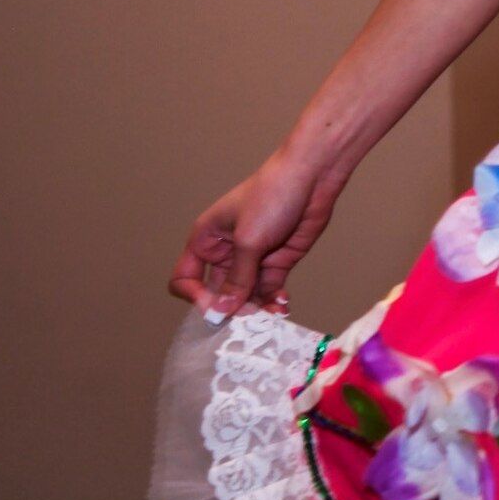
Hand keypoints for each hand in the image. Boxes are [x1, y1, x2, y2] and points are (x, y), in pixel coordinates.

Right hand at [168, 150, 340, 320]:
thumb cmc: (272, 195)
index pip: (186, 278)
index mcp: (206, 240)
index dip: (196, 297)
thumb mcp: (248, 240)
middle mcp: (226, 252)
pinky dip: (272, 301)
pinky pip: (268, 290)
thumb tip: (221, 311)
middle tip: (249, 321)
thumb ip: (236, 279)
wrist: (312, 178)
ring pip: (245, 296)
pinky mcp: (276, 261)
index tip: (216, 309)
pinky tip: (281, 305)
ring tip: (270, 316)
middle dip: (231, 310)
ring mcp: (252, 259)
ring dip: (255, 310)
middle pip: (218, 293)